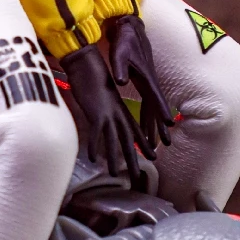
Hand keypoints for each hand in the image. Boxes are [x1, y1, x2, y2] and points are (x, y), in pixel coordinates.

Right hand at [60, 42, 152, 186]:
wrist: (86, 62)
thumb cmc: (91, 76)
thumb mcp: (102, 95)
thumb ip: (105, 108)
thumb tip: (104, 118)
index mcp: (120, 109)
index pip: (136, 130)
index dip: (144, 143)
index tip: (153, 156)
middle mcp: (117, 113)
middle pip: (128, 140)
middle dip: (133, 159)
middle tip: (138, 176)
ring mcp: (107, 114)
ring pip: (114, 141)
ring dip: (114, 158)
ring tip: (114, 174)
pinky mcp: (96, 113)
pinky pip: (95, 134)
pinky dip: (94, 147)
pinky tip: (93, 160)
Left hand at [106, 14, 173, 148]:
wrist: (128, 28)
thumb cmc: (124, 41)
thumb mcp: (120, 54)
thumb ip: (120, 68)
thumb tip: (121, 82)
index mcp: (147, 77)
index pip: (156, 98)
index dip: (162, 112)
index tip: (169, 125)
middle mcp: (150, 82)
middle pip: (156, 108)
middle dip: (161, 126)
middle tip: (166, 144)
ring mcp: (147, 83)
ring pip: (152, 108)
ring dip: (154, 125)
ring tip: (154, 143)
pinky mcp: (143, 82)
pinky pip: (147, 104)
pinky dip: (147, 117)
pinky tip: (145, 127)